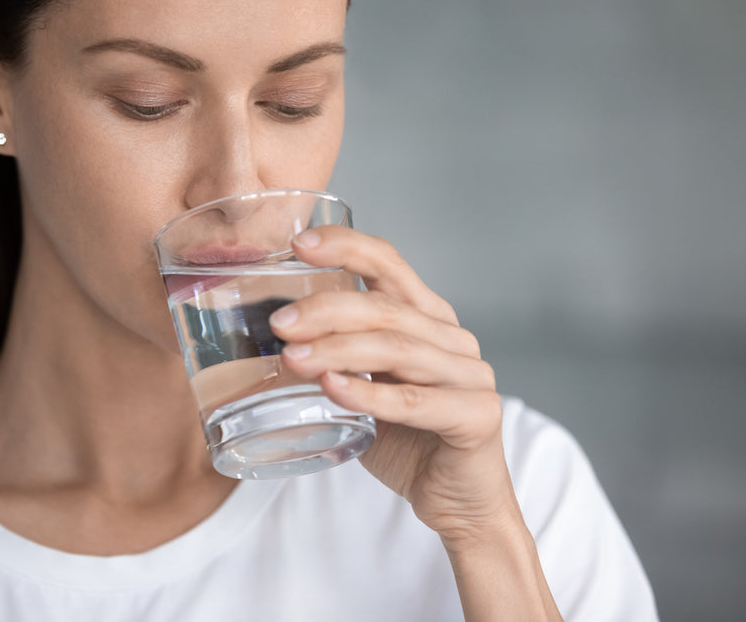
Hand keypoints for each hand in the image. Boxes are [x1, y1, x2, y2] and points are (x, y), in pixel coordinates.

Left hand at [271, 225, 520, 542]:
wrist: (456, 501)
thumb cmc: (404, 439)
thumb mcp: (364, 386)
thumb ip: (334, 356)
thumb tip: (268, 334)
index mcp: (427, 317)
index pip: (388, 263)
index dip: (346, 246)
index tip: (298, 244)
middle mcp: (453, 337)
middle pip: (385, 307)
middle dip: (326, 309)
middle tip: (279, 324)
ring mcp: (471, 374)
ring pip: (396, 349)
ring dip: (338, 349)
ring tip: (293, 359)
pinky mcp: (477, 414)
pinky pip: (416, 400)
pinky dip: (371, 392)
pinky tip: (333, 389)